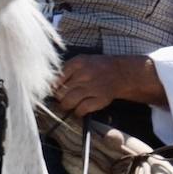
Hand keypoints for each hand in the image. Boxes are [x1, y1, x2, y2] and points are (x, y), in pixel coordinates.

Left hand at [51, 54, 166, 118]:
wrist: (121, 72)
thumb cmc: (97, 67)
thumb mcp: (81, 61)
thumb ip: (66, 70)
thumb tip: (51, 86)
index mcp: (78, 63)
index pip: (56, 79)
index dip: (53, 88)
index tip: (55, 90)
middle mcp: (84, 74)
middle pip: (60, 93)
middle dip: (60, 97)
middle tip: (63, 98)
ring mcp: (93, 87)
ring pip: (68, 102)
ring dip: (66, 106)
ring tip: (69, 104)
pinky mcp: (100, 99)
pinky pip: (82, 109)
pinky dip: (78, 112)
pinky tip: (80, 108)